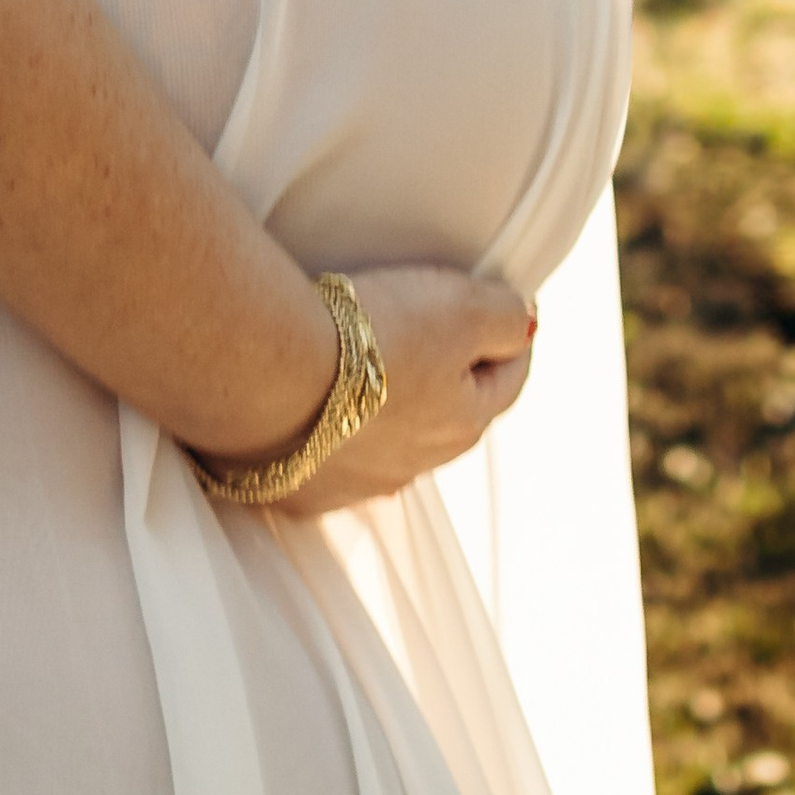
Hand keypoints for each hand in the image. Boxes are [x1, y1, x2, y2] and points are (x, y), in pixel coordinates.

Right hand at [269, 263, 536, 514]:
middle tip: (432, 336)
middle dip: (449, 380)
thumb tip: (525, 327)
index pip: (507, 380)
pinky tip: (309, 411)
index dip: (509, 340)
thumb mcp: (459, 306)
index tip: (501, 312)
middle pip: (448, 417)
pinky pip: (325, 461)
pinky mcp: (300, 488)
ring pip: (388, 444)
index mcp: (463, 422)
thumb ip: (505, 317)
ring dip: (386, 413)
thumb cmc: (368, 335)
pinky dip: (326, 436)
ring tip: (364, 372)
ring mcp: (356, 484)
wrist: (268, 371)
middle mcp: (418, 464)